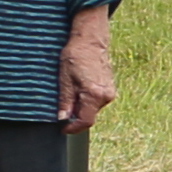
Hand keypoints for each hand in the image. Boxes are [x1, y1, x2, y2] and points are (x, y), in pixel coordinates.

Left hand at [59, 15, 115, 129]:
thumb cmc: (75, 57)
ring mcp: (109, 92)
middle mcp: (106, 96)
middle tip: (61, 110)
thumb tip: (62, 118)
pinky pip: (96, 101)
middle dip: (75, 117)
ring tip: (68, 94)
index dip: (72, 128)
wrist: (90, 42)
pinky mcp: (109, 88)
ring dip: (80, 108)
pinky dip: (86, 100)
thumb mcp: (64, 79)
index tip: (62, 129)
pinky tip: (77, 89)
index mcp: (95, 95)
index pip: (85, 121)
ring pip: (92, 108)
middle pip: (89, 115)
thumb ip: (65, 101)